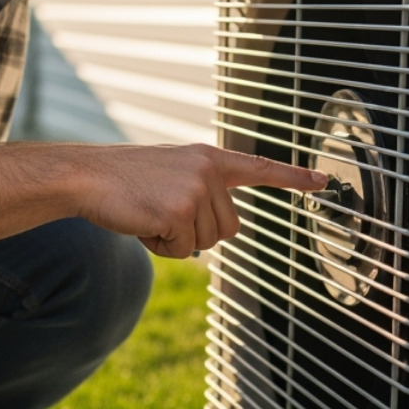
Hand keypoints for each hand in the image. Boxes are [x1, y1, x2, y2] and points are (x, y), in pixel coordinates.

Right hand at [76, 144, 327, 258]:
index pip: (259, 168)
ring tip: (149, 214)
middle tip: (161, 212)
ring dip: (177, 240)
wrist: (86, 177)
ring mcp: (195, 189)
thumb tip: (220, 229)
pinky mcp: (179, 211)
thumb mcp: (171, 173)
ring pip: (207, 241)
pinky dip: (160, 247)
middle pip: (229, 228)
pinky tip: (142, 223)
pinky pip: (183, 250)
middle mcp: (208, 170)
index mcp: (208, 158)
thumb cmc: (123, 180)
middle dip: (197, 232)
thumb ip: (201, 190)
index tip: (322, 181)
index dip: (292, 177)